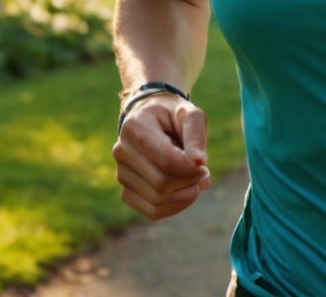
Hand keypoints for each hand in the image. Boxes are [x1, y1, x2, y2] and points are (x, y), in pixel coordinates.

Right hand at [113, 95, 211, 219]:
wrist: (151, 119)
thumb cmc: (173, 116)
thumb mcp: (189, 114)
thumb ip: (195, 135)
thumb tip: (199, 162)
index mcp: (136, 127)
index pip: (167, 160)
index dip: (191, 169)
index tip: (204, 165)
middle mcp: (122, 151)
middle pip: (161, 183)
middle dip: (190, 182)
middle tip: (203, 173)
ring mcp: (121, 172)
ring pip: (157, 200)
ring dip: (184, 196)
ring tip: (195, 182)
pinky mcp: (126, 190)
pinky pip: (152, 211)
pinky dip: (174, 207)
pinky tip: (185, 194)